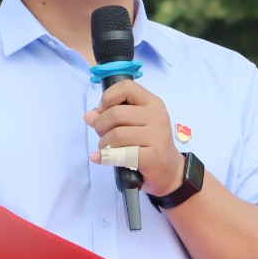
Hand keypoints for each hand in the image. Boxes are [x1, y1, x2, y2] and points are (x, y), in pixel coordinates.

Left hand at [85, 78, 182, 197]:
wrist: (169, 171)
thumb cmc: (148, 144)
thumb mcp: (133, 125)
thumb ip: (111, 116)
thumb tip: (89, 116)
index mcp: (152, 103)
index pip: (126, 87)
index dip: (108, 97)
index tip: (103, 111)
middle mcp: (157, 116)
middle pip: (116, 113)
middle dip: (100, 125)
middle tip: (102, 135)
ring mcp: (157, 136)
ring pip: (117, 134)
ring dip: (104, 143)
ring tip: (105, 148)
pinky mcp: (153, 157)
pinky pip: (122, 154)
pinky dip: (106, 157)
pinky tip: (100, 158)